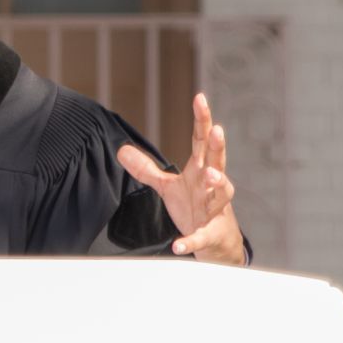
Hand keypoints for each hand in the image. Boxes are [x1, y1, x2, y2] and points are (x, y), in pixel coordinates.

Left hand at [116, 92, 244, 265]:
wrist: (217, 241)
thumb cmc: (195, 206)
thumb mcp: (169, 186)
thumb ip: (147, 169)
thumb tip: (121, 150)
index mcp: (200, 171)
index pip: (201, 142)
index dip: (201, 119)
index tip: (200, 97)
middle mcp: (211, 186)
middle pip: (217, 161)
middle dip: (218, 147)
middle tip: (217, 130)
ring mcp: (213, 210)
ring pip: (221, 194)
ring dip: (217, 184)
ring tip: (210, 176)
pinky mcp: (209, 235)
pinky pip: (200, 237)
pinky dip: (190, 241)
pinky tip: (178, 244)